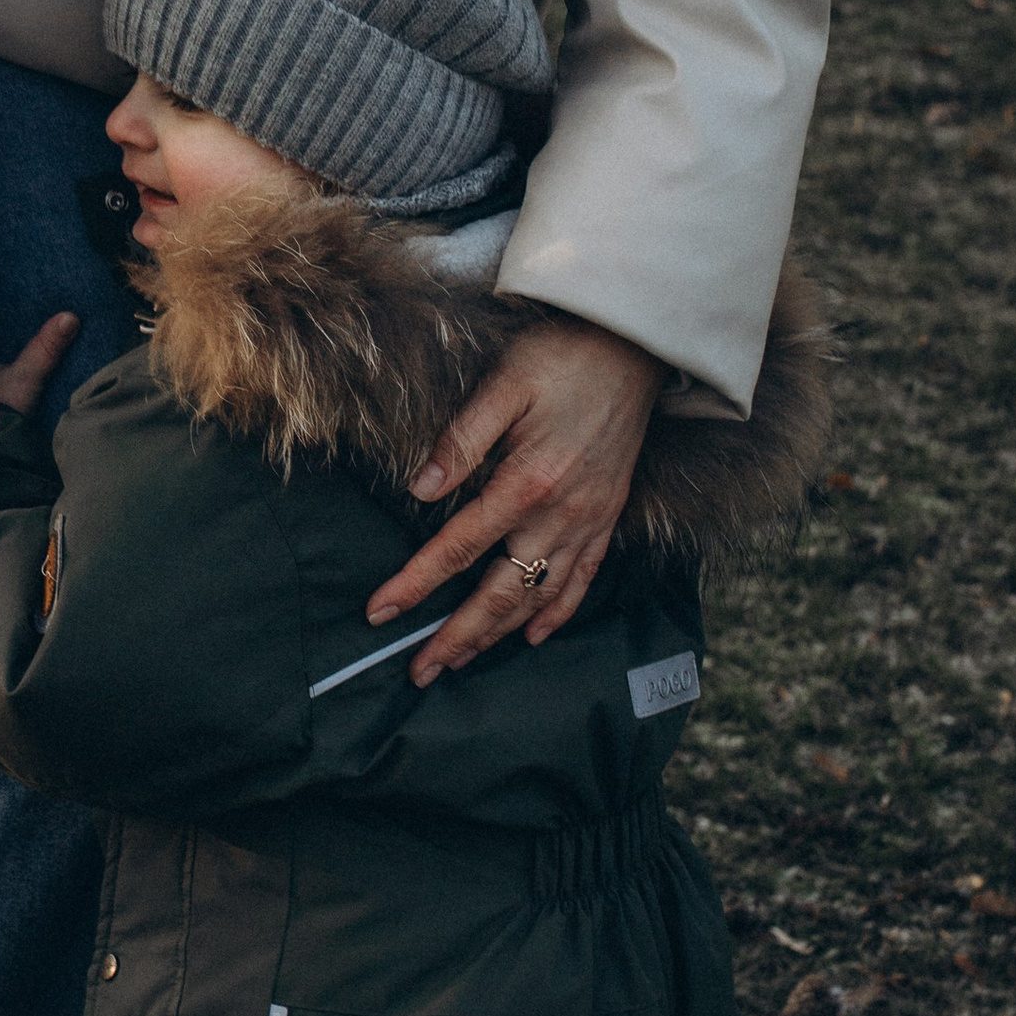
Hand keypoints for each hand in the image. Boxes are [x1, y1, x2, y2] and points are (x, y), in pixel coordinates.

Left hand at [367, 316, 664, 682]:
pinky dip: (558, 612)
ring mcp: (590, 519)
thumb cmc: (563, 355)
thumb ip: (462, 439)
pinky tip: (536, 635)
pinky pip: (584, 578)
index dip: (416, 584)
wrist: (635, 344)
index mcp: (528, 482)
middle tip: (420, 671)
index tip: (380, 612)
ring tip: (463, 660)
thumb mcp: (505, 384)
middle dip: (458, 636)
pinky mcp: (608, 514)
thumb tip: (419, 490)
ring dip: (500, 634)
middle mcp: (562, 512)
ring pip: (540, 595)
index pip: (459, 547)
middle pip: (501, 591)